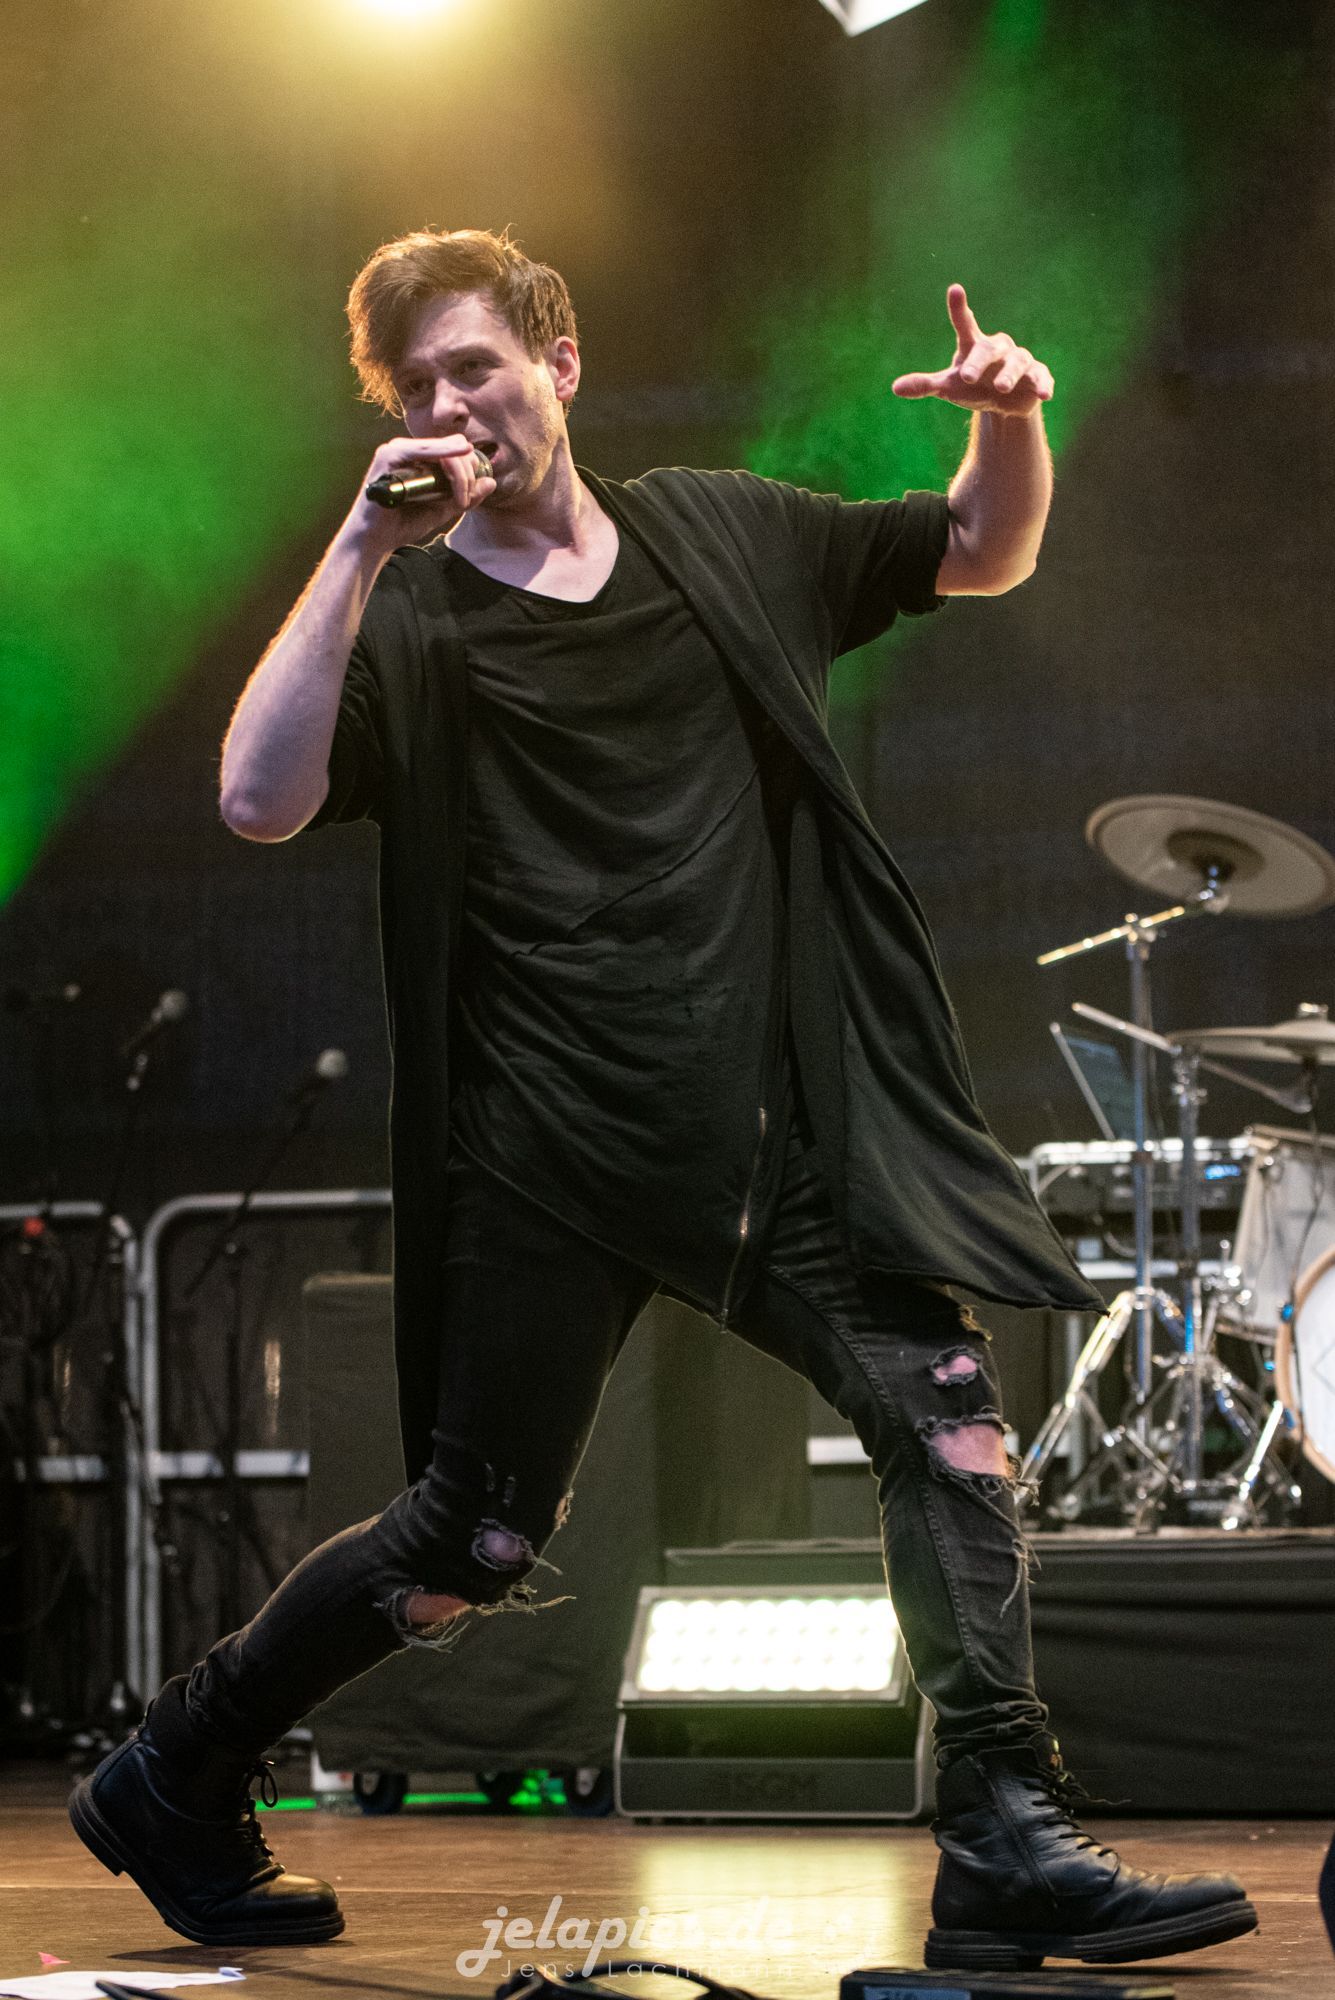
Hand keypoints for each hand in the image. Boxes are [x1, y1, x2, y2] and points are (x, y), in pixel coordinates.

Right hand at [348, 433, 496, 548]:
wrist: (375, 539)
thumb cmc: (404, 523)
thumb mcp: (442, 509)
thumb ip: (466, 496)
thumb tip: (490, 481)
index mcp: (422, 458)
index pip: (456, 451)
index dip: (470, 471)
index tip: (468, 499)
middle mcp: (411, 449)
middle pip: (454, 448)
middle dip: (468, 475)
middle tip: (464, 502)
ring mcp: (399, 449)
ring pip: (444, 449)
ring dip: (459, 475)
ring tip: (459, 500)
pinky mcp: (390, 456)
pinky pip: (422, 449)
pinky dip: (444, 453)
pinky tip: (461, 453)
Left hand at [892, 285, 1053, 419]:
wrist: (1003, 403)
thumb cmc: (972, 386)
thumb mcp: (948, 387)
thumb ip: (925, 385)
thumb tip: (894, 388)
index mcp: (974, 347)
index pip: (965, 325)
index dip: (959, 309)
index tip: (954, 289)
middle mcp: (998, 350)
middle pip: (989, 350)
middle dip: (979, 363)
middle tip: (966, 377)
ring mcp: (1019, 362)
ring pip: (1017, 363)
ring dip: (1009, 375)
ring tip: (1001, 389)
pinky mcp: (1037, 377)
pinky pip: (1041, 377)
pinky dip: (1042, 384)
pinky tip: (1044, 394)